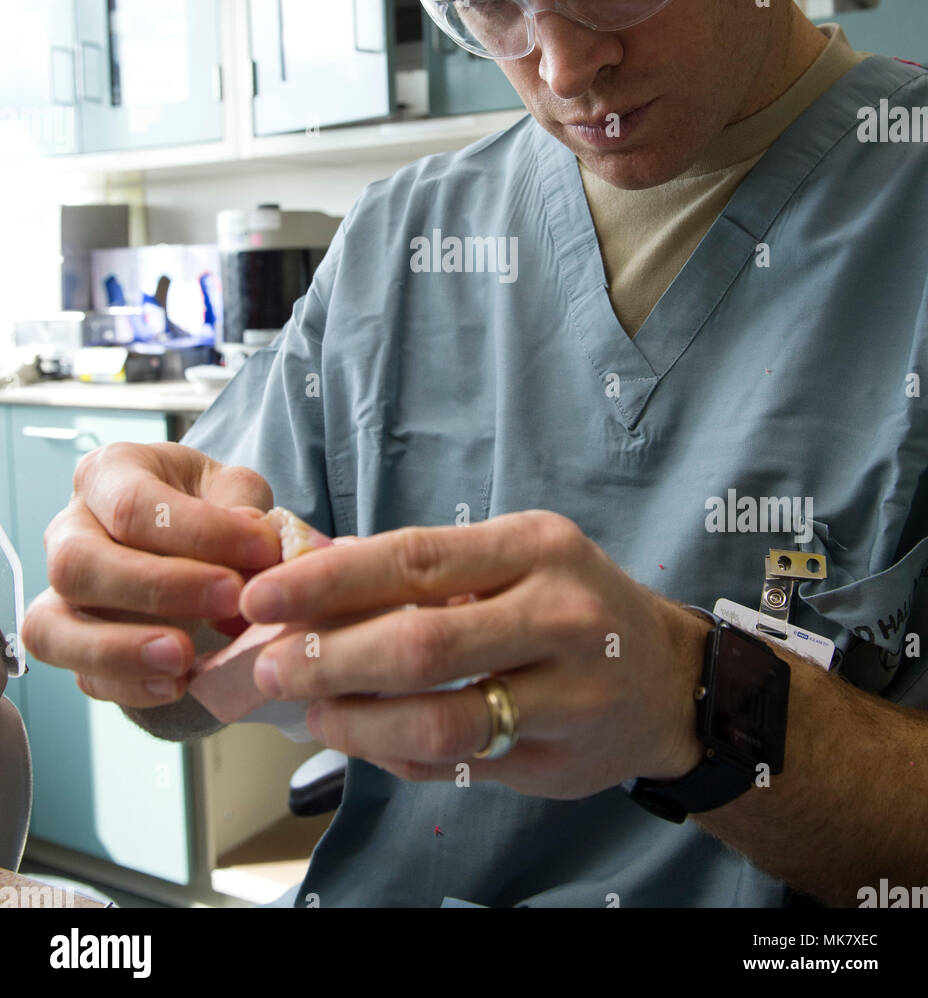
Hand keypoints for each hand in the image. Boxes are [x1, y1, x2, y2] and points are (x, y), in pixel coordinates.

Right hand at [21, 442, 282, 707]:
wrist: (198, 540)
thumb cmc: (210, 505)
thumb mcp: (235, 487)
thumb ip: (245, 507)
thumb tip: (257, 541)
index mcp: (109, 473)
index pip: (133, 503)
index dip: (199, 531)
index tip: (262, 551)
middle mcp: (70, 528)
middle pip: (78, 563)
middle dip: (156, 587)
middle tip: (230, 599)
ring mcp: (61, 591)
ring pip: (52, 627)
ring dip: (121, 649)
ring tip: (186, 658)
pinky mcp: (72, 644)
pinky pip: (79, 675)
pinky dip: (128, 686)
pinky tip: (178, 684)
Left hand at [240, 509, 706, 798]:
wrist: (670, 679)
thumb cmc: (573, 601)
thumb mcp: (517, 556)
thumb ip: (429, 568)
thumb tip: (314, 575)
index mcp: (536, 547)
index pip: (415, 557)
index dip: (329, 581)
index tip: (264, 595)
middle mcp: (558, 615)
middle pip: (422, 642)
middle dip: (329, 657)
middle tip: (272, 665)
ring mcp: (566, 696)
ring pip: (441, 720)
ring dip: (358, 721)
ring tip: (315, 710)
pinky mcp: (558, 762)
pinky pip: (458, 767)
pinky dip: (395, 756)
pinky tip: (362, 738)